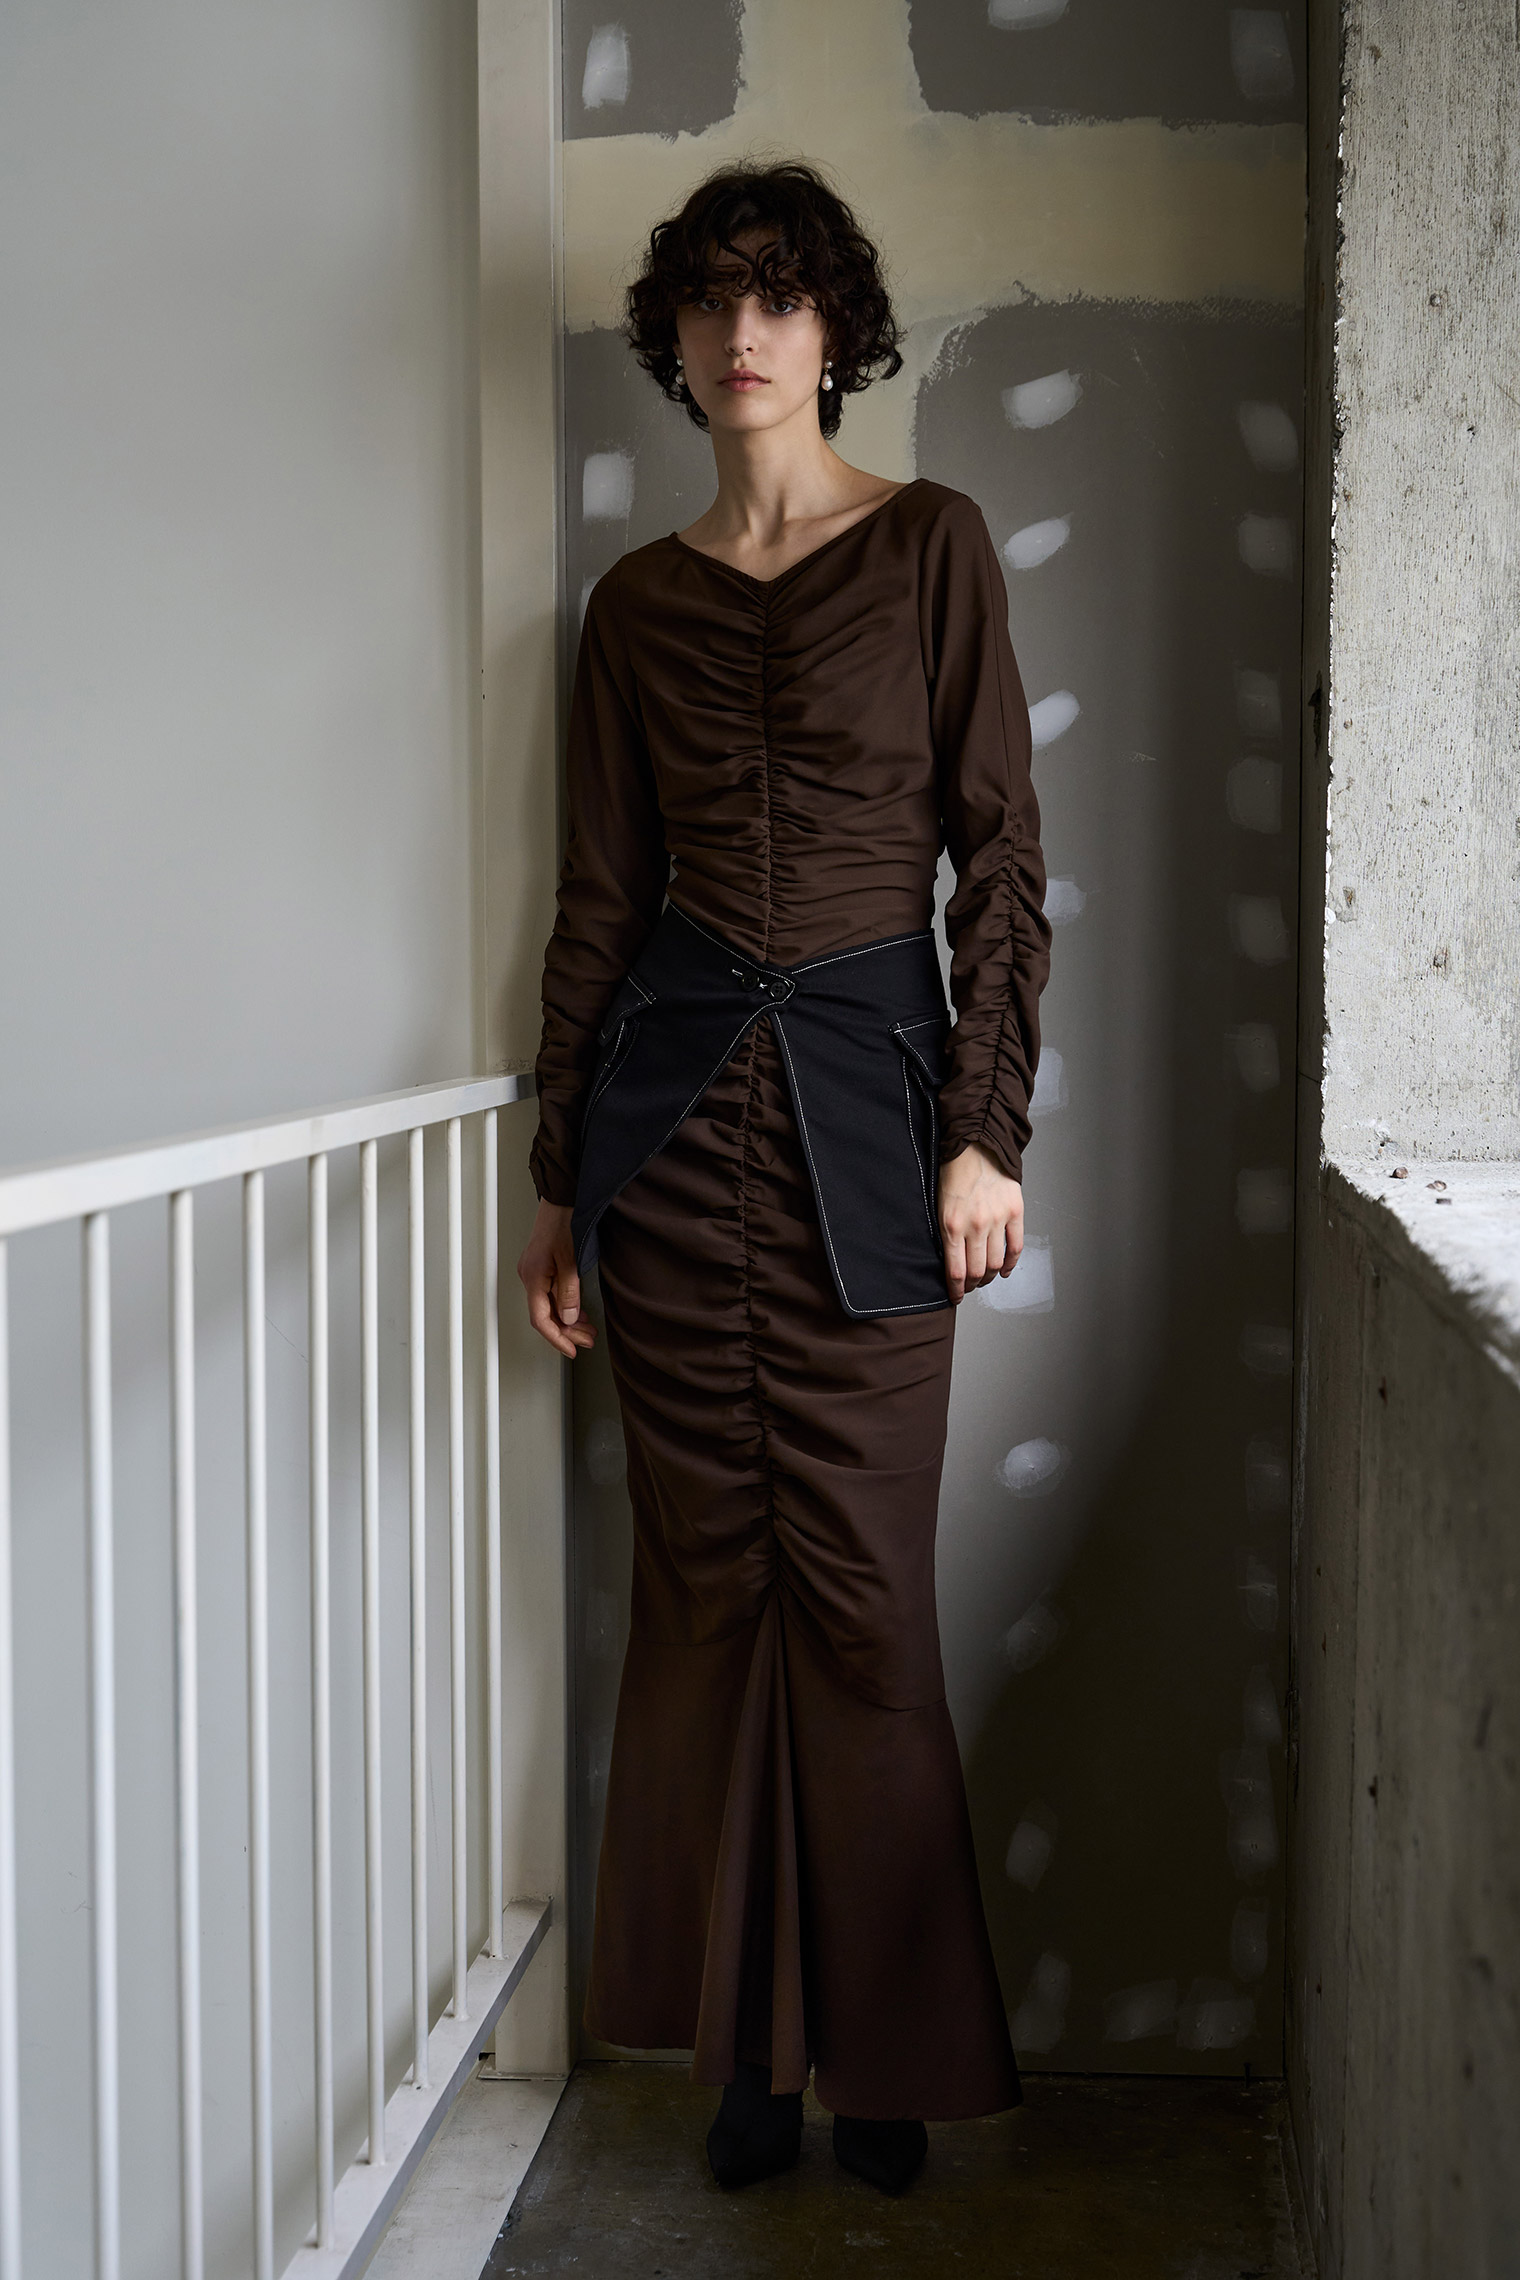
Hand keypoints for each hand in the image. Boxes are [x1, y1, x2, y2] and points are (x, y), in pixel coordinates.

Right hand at [517, 1201, 597, 1358]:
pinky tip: (578, 1311)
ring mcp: (535, 1272)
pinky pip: (551, 1294)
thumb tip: (568, 1318)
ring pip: (549, 1306)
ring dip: (568, 1320)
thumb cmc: (564, 1221)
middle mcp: (530, 1277)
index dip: (557, 1338)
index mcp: (533, 1277)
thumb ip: (568, 1291)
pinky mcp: (542, 1266)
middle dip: (567, 1332)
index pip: (541, 1319)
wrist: (563, 1198)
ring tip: (587, 1329)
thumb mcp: (570, 1259)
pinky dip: (565, 1305)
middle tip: (587, 1340)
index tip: (571, 1350)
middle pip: (545, 1315)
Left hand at [938, 1144, 1023, 1304]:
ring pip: (995, 1262)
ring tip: (984, 1277)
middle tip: (968, 1287)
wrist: (977, 1145)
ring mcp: (998, 1220)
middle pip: (976, 1271)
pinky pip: (1015, 1246)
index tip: (956, 1296)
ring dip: (989, 1276)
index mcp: (952, 1224)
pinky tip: (1003, 1269)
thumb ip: (946, 1232)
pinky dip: (1010, 1263)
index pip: (955, 1270)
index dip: (956, 1289)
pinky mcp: (1015, 1212)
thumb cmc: (953, 1172)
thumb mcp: (938, 1204)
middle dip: (971, 1285)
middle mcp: (976, 1225)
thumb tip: (950, 1259)